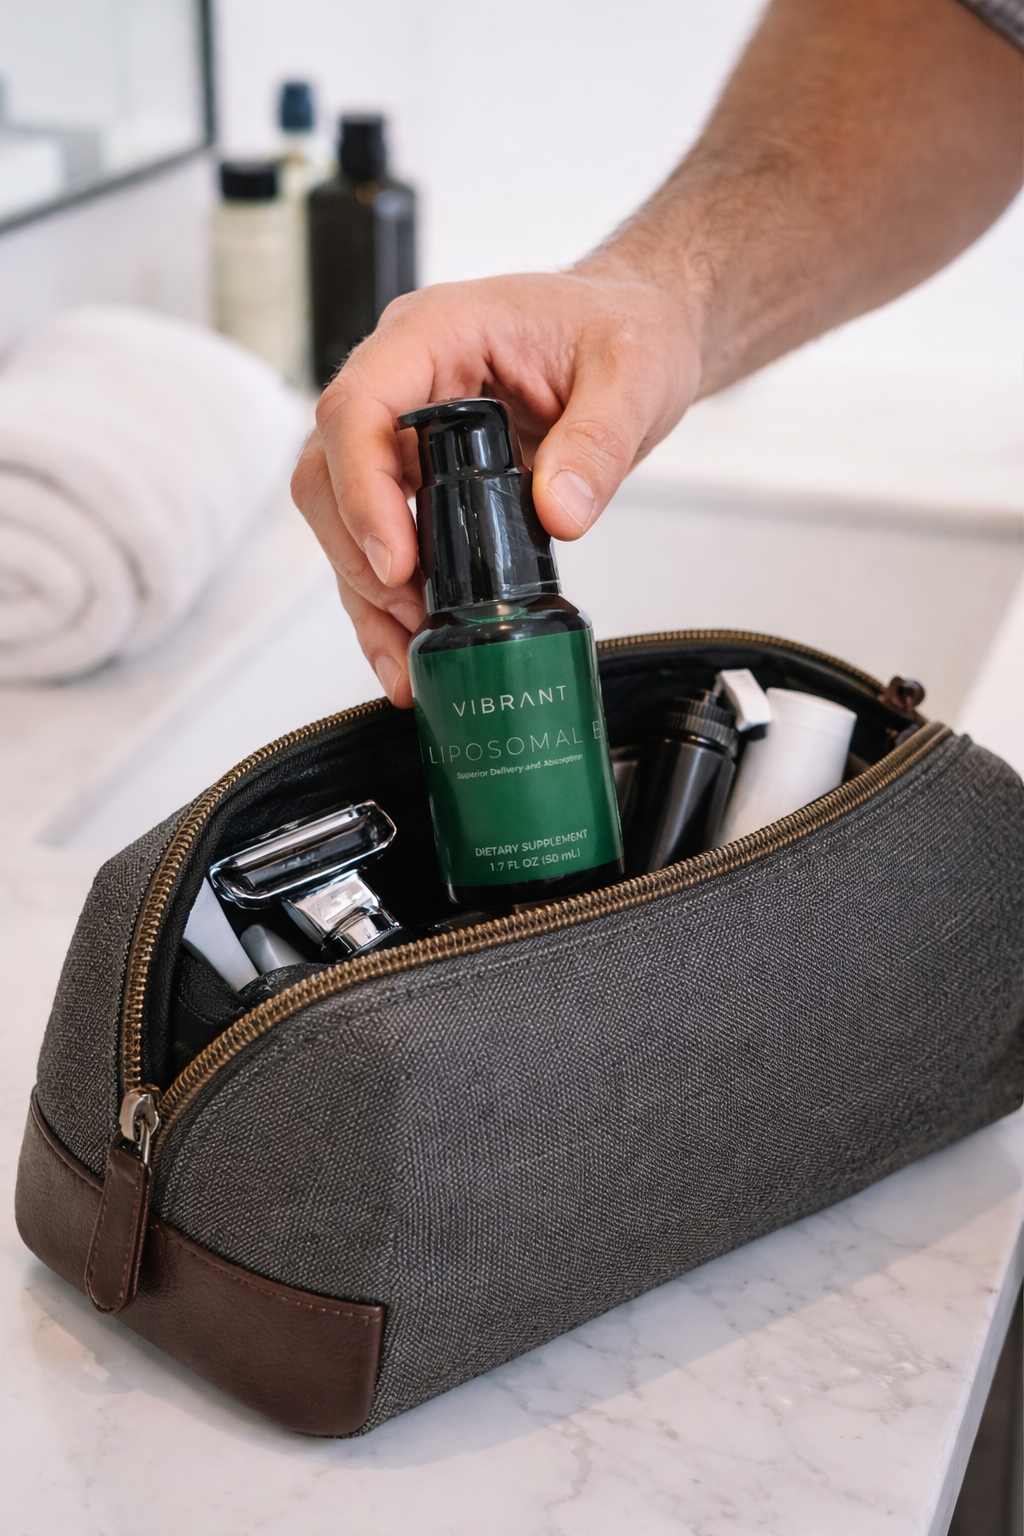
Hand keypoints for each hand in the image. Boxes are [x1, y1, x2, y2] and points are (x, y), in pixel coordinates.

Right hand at [291, 267, 701, 707]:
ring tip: (406, 657)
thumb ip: (599, 443)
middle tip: (409, 616)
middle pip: (329, 469)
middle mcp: (404, 378)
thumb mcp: (632, 377)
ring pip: (341, 514)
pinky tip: (409, 646)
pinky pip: (382, 534)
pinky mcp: (420, 472)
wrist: (637, 332)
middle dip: (357, 555)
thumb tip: (560, 512)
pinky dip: (389, 597)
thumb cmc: (622, 327)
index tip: (397, 561)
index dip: (361, 490)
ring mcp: (405, 428)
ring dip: (365, 591)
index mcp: (435, 333)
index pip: (359, 407)